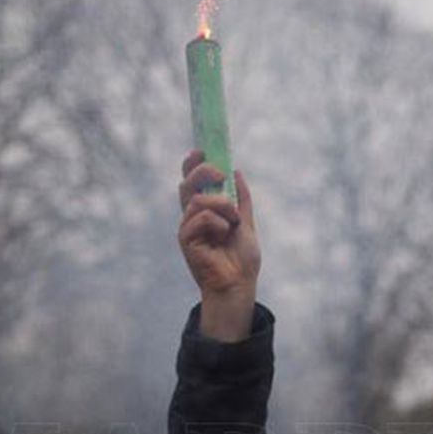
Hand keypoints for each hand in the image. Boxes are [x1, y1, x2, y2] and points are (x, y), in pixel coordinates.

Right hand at [177, 151, 259, 340]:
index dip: (193, 163)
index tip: (203, 149)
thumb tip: (236, 171)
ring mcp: (188, 228)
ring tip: (233, 221)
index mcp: (205, 211)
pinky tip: (224, 235)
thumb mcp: (246, 222)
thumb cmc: (241, 259)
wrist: (239, 284)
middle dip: (202, 171)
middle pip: (187, 183)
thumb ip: (241, 198)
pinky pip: (200, 217)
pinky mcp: (186, 240)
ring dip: (221, 205)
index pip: (192, 181)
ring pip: (197, 199)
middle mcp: (192, 217)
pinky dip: (218, 222)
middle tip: (221, 173)